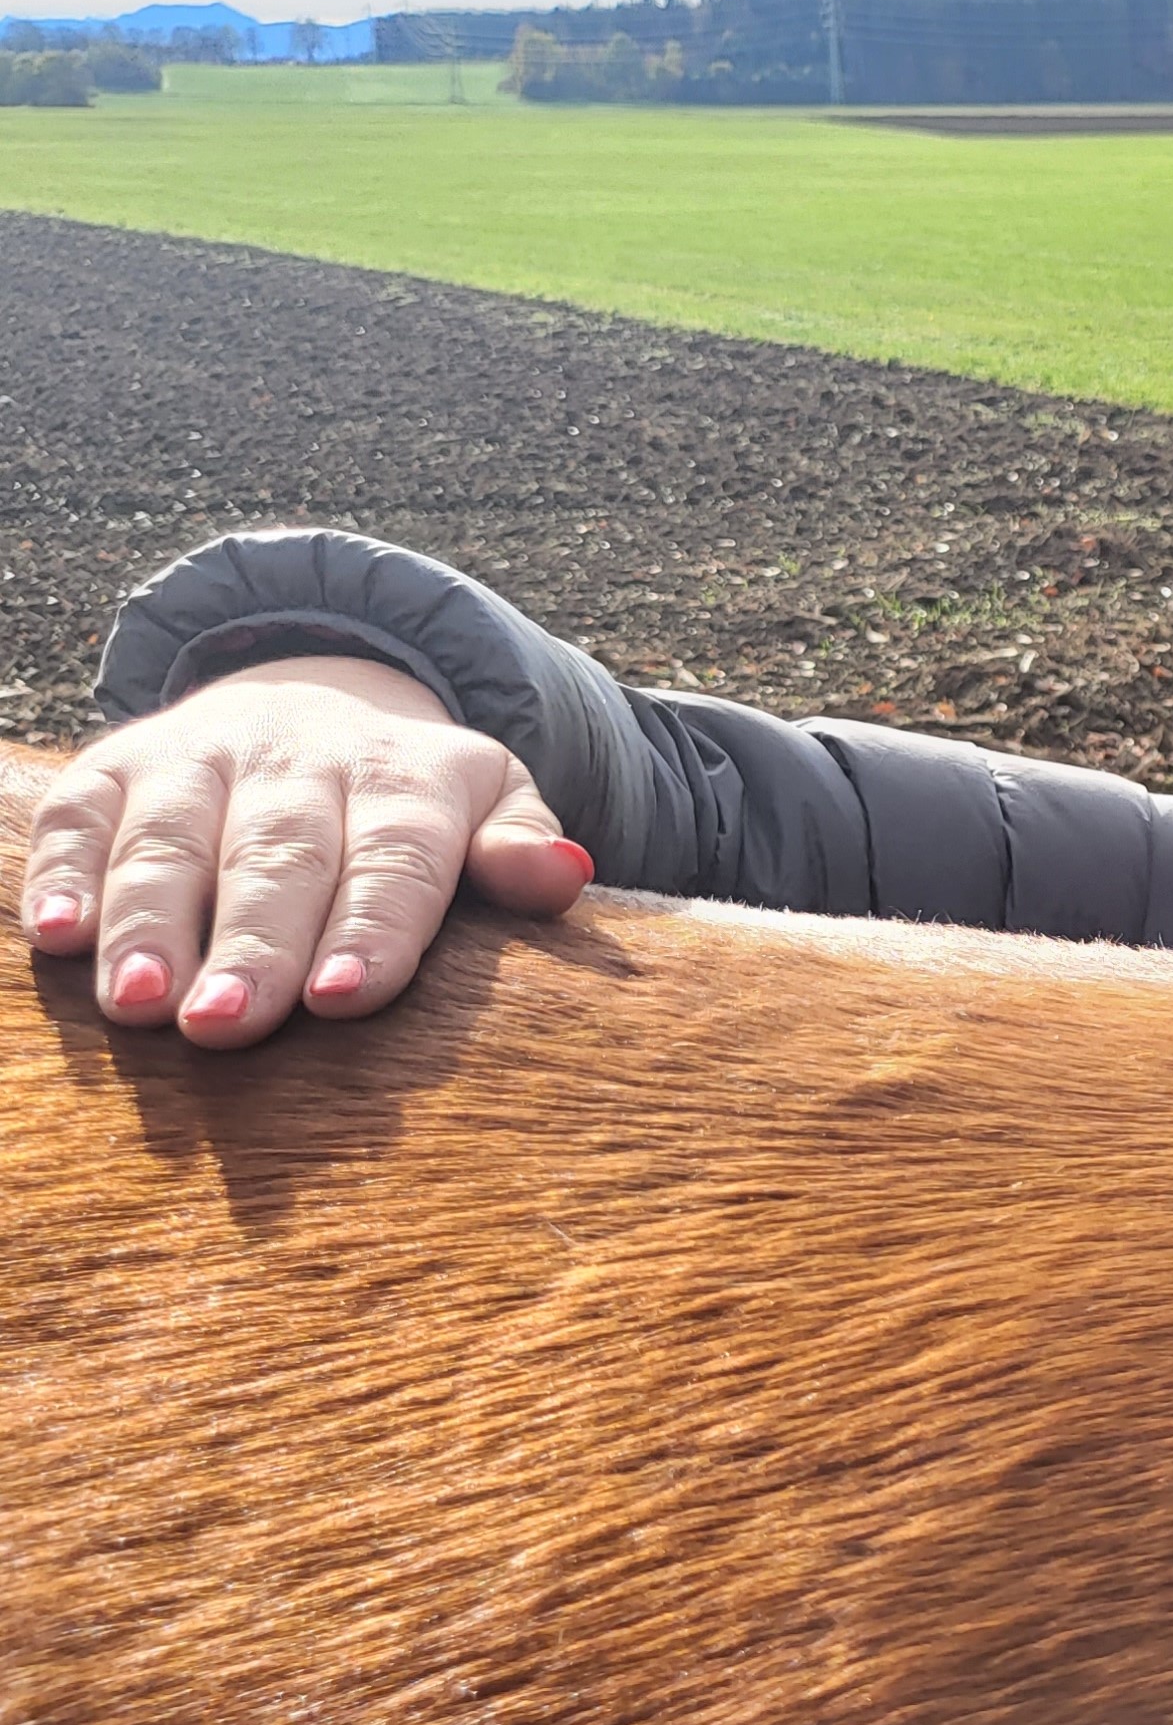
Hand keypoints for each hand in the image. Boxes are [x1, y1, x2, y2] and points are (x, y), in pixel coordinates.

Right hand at [16, 657, 591, 1048]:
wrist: (324, 697)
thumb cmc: (417, 799)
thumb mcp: (490, 804)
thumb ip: (520, 845)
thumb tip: (564, 874)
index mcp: (408, 777)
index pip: (397, 856)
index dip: (372, 926)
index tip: (342, 1000)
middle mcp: (303, 757)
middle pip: (280, 856)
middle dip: (252, 943)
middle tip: (224, 1027)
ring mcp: (205, 755)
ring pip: (173, 837)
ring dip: (150, 920)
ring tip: (139, 1004)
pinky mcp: (120, 763)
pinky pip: (84, 812)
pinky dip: (63, 871)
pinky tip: (56, 936)